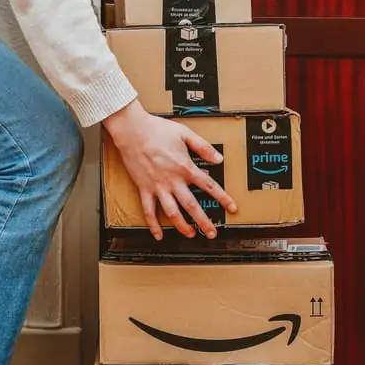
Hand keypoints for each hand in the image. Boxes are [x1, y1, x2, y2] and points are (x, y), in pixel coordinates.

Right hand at [103, 100, 237, 239]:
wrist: (132, 131)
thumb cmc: (157, 129)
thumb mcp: (185, 133)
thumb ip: (203, 147)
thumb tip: (219, 159)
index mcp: (185, 167)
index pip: (209, 186)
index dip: (223, 198)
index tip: (232, 208)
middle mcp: (173, 180)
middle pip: (192, 206)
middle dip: (204, 221)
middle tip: (212, 233)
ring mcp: (158, 187)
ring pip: (172, 212)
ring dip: (182, 226)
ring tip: (191, 235)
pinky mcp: (144, 189)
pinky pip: (148, 210)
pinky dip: (153, 224)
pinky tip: (158, 235)